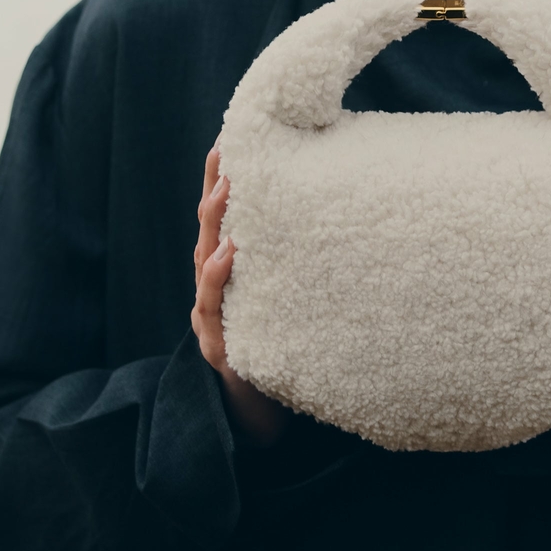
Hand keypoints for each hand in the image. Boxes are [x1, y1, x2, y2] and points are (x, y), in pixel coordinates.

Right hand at [192, 145, 292, 446]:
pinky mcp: (219, 345)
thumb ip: (301, 260)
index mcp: (231, 271)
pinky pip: (213, 307)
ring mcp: (212, 315)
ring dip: (215, 222)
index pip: (224, 217)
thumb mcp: (291, 295)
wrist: (265, 413)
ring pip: (204, 260)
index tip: (232, 136)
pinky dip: (217, 277)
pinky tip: (228, 253)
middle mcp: (215, 287)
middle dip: (216, 189)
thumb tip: (345, 214)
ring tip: (229, 188)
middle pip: (209, 228)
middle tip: (230, 152)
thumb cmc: (285, 345)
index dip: (222, 177)